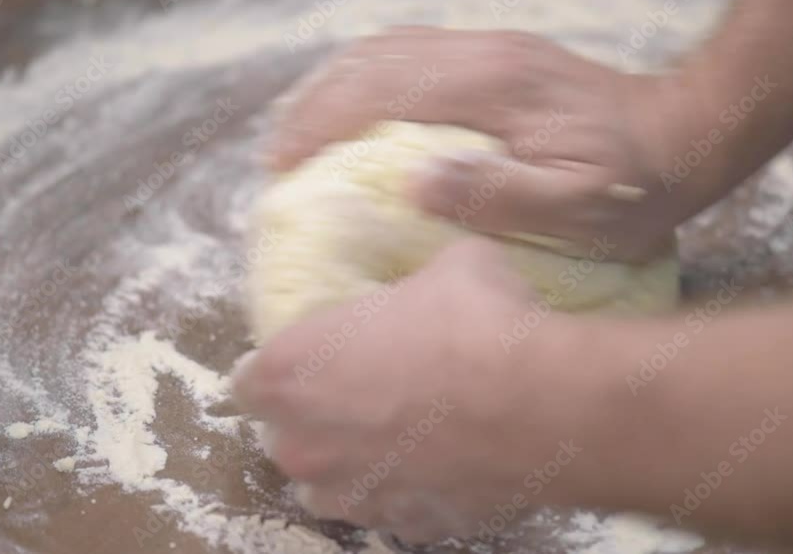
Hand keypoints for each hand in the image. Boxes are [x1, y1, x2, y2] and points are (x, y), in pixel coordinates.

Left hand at [232, 241, 587, 541]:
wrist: (541, 404)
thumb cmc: (476, 322)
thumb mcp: (447, 266)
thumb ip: (415, 281)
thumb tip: (433, 276)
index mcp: (289, 371)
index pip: (250, 379)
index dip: (284, 365)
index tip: (316, 354)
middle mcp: (304, 445)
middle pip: (287, 434)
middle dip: (317, 415)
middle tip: (368, 388)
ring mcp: (352, 495)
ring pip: (329, 483)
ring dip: (352, 461)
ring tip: (402, 434)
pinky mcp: (405, 525)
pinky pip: (391, 507)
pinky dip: (406, 489)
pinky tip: (443, 462)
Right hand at [273, 27, 706, 262]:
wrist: (686, 133)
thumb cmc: (633, 187)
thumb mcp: (575, 210)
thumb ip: (496, 194)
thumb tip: (412, 183)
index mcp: (491, 89)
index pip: (380, 92)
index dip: (321, 125)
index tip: (282, 165)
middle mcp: (482, 55)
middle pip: (371, 62)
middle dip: (312, 106)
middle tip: (278, 157)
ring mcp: (489, 49)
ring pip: (387, 51)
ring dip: (334, 88)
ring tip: (301, 134)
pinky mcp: (498, 58)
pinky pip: (413, 54)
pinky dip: (368, 79)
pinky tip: (357, 110)